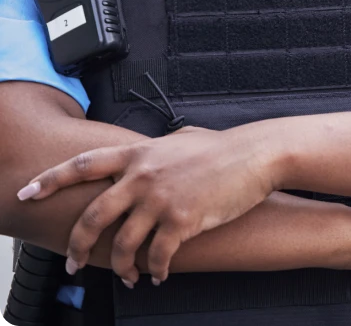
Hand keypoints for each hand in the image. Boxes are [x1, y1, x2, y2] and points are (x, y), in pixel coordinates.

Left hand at [17, 123, 279, 285]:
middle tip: (71, 262)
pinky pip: (156, 255)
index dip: (51, 179)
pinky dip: (154, 271)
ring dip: (120, 267)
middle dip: (77, 244)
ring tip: (128, 277)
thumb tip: (152, 150)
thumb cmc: (224, 148)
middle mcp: (144, 176)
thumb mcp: (182, 139)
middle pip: (93, 216)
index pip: (85, 164)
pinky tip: (158, 276)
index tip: (28, 192)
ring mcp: (161, 199)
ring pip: (122, 244)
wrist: (257, 155)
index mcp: (140, 155)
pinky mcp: (182, 220)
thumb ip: (158, 149)